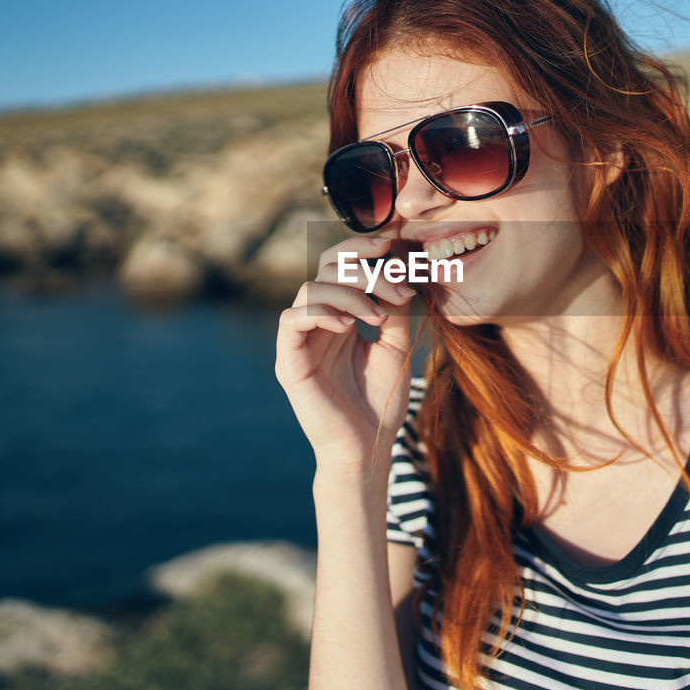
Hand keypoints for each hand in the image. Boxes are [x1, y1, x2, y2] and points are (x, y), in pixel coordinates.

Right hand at [274, 233, 417, 477]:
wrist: (369, 447)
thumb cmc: (381, 400)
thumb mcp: (396, 343)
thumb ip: (395, 307)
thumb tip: (400, 265)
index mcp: (340, 313)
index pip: (342, 263)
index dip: (362, 245)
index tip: (394, 241)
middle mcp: (317, 320)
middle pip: (326, 266)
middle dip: (363, 264)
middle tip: (397, 280)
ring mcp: (300, 339)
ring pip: (311, 288)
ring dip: (351, 292)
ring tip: (380, 317)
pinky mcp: (289, 360)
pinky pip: (291, 319)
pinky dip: (321, 311)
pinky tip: (349, 326)